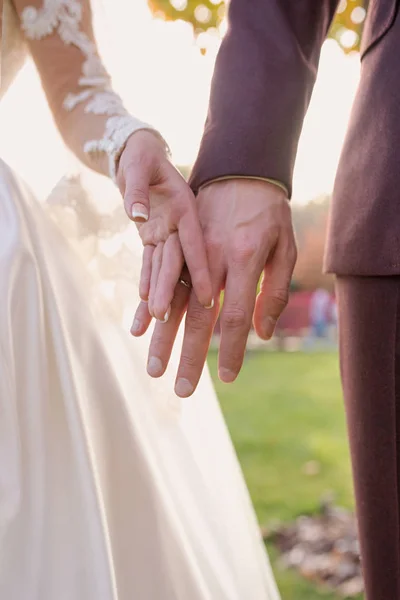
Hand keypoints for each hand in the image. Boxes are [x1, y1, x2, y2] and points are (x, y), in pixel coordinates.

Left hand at [117, 130, 212, 318]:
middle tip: (164, 317)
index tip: (206, 297)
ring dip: (159, 292)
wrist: (140, 152)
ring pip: (164, 268)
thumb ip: (135, 189)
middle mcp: (178, 226)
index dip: (199, 270)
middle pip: (176, 262)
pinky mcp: (155, 238)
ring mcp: (167, 233)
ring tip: (155, 320)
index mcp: (184, 208)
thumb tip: (136, 216)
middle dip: (171, 290)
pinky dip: (147, 281)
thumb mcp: (138, 163)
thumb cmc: (141, 154)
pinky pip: (150, 263)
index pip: (193, 243)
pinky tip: (145, 304)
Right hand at [137, 179, 296, 396]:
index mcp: (242, 262)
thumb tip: (262, 333)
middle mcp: (211, 261)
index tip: (227, 379)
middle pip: (199, 318)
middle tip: (180, 390)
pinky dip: (147, 306)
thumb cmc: (269, 211)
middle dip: (190, 357)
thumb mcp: (285, 248)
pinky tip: (138, 327)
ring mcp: (190, 253)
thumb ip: (274, 291)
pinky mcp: (176, 244)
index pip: (235, 316)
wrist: (241, 168)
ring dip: (161, 339)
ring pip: (172, 303)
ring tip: (152, 368)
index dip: (232, 350)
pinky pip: (158, 279)